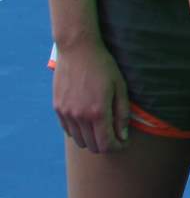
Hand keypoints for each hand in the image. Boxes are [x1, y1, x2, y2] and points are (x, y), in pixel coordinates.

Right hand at [53, 38, 129, 152]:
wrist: (78, 50)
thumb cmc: (104, 66)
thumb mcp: (120, 87)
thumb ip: (122, 113)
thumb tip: (124, 136)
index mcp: (97, 112)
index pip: (106, 144)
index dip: (117, 147)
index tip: (124, 143)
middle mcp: (79, 116)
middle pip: (92, 146)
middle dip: (106, 145)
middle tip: (115, 137)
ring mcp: (66, 113)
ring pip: (79, 140)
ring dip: (92, 139)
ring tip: (102, 129)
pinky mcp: (57, 108)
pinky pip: (68, 130)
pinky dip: (79, 131)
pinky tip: (88, 122)